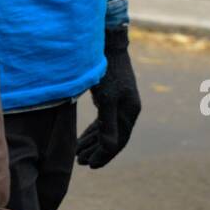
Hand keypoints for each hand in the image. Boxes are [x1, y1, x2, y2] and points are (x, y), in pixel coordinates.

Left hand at [76, 26, 140, 168]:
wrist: (107, 44)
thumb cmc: (106, 70)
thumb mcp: (106, 98)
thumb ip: (107, 124)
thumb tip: (109, 148)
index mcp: (130, 112)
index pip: (118, 141)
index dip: (104, 155)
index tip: (90, 165)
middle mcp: (128, 109)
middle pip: (113, 138)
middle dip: (97, 151)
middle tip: (81, 162)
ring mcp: (120, 103)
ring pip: (107, 130)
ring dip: (93, 142)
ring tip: (79, 154)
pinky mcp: (111, 97)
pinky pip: (103, 120)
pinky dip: (93, 130)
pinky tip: (83, 138)